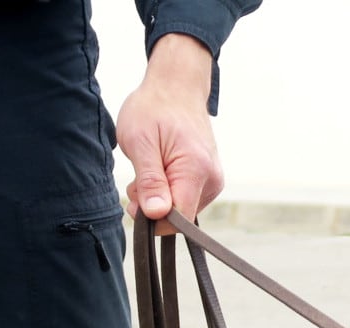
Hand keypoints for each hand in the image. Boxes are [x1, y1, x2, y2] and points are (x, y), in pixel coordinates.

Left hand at [117, 34, 221, 231]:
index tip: (135, 198)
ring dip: (159, 197)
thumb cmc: (154, 108)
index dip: (154, 217)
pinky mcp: (209, 180)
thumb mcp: (141, 142)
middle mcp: (212, 179)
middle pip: (180, 216)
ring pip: (181, 209)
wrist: (177, 86)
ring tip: (149, 167)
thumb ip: (150, 181)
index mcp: (196, 170)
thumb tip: (156, 214)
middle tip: (138, 178)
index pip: (178, 219)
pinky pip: (185, 198)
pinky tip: (160, 169)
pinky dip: (168, 190)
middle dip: (153, 205)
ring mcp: (213, 180)